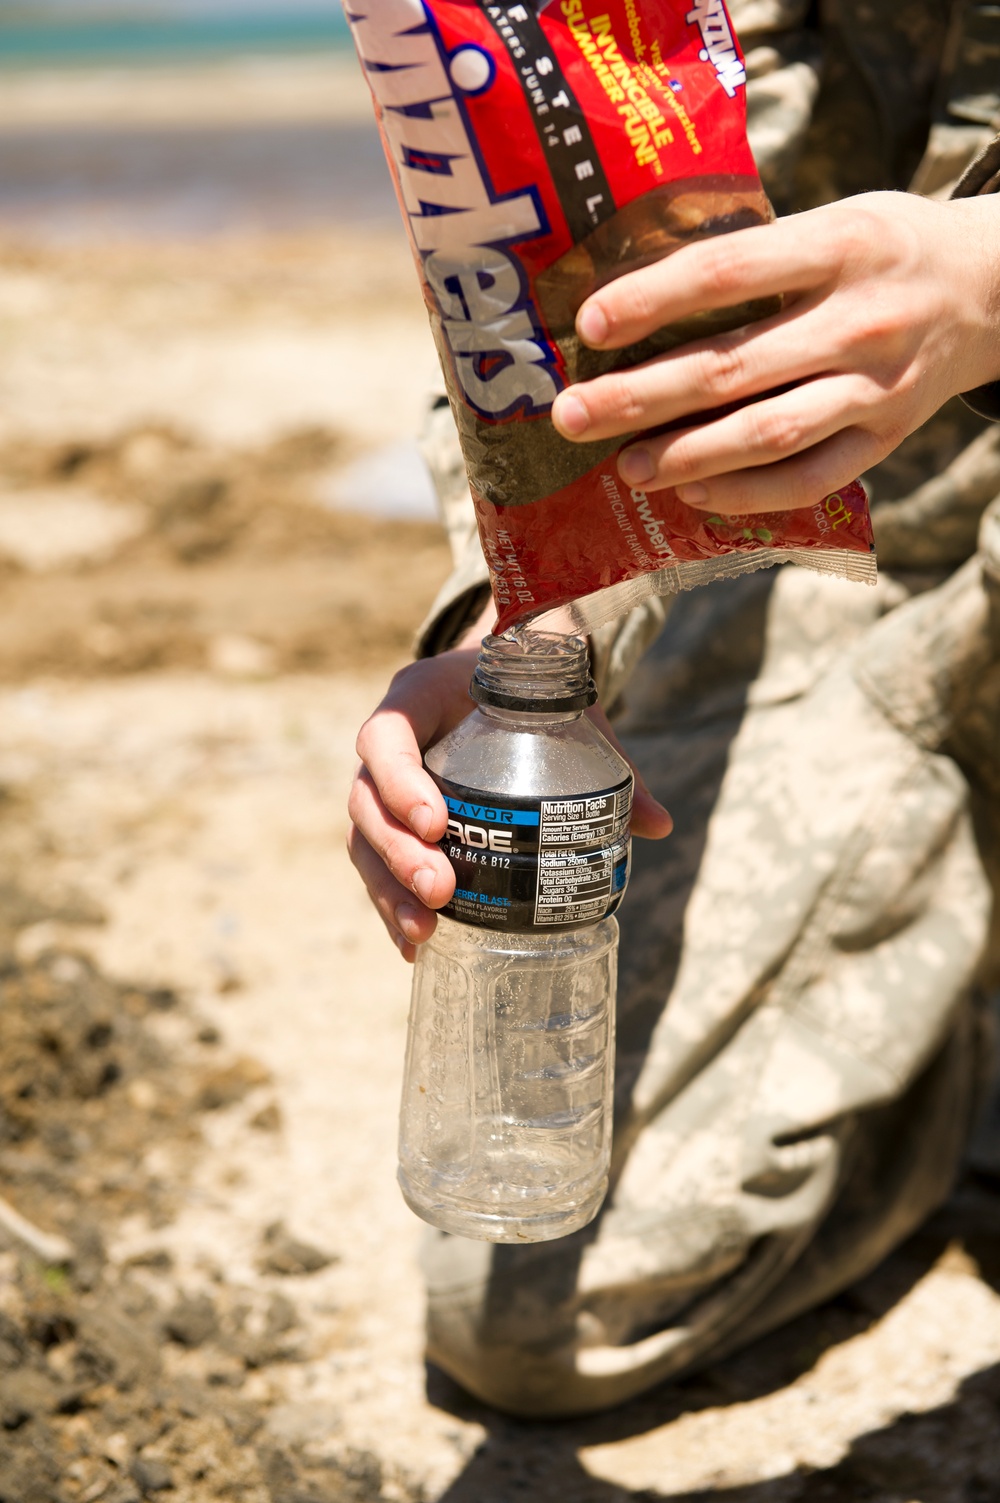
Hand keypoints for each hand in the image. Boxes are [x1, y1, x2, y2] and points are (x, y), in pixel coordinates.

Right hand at [347, 626, 672, 962]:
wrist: (503, 680)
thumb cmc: (531, 693)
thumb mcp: (567, 714)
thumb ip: (609, 761)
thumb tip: (659, 825)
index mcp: (416, 697)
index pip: (385, 736)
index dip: (400, 780)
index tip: (437, 822)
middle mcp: (387, 744)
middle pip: (366, 803)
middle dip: (397, 853)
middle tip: (441, 891)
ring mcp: (381, 788)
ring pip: (363, 842)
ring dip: (389, 890)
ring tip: (424, 933)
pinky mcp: (390, 825)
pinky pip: (376, 868)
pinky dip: (393, 907)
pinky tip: (414, 947)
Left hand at [550, 191, 999, 514]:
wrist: (995, 288)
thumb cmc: (883, 248)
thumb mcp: (834, 220)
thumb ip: (755, 255)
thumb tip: (635, 295)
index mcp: (840, 244)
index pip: (727, 271)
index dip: (653, 299)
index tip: (589, 324)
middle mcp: (861, 318)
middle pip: (733, 367)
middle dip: (641, 397)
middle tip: (571, 416)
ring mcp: (877, 386)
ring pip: (769, 433)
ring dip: (687, 457)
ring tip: (625, 469)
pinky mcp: (887, 437)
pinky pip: (810, 479)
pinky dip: (747, 493)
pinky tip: (691, 495)